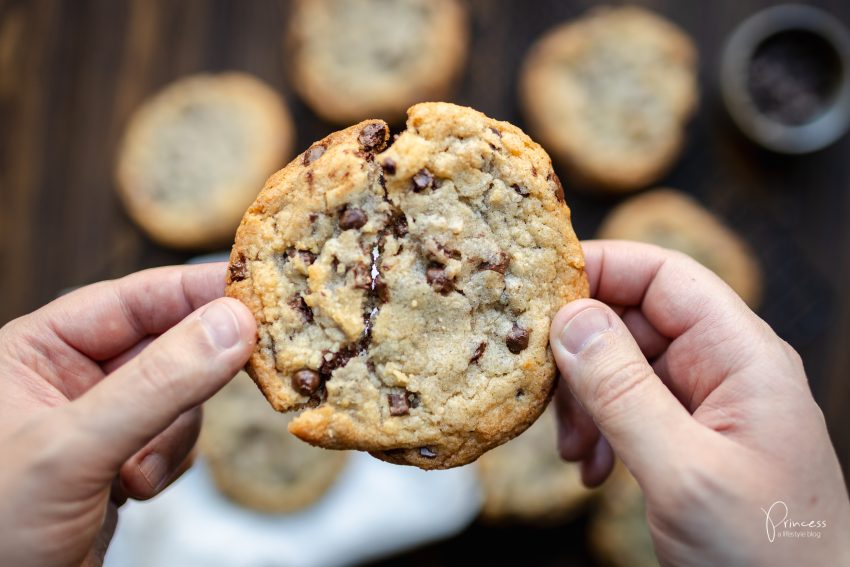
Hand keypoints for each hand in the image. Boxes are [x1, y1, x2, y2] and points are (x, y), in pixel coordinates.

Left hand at [0, 263, 255, 566]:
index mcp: (37, 349)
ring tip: (137, 473)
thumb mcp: (73, 449)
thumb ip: (157, 383)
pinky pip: (176, 437)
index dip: (198, 290)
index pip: (134, 298)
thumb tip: (233, 324)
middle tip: (254, 364)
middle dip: (197, 371)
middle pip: (168, 343)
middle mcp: (70, 376)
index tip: (260, 290)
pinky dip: (172, 461)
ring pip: (180, 395)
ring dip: (174, 434)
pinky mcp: (121, 459)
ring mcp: (100, 421)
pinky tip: (136, 488)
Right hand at [549, 241, 849, 565]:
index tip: (538, 293)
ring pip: (624, 366)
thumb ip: (624, 391)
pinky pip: (630, 408)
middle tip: (543, 394)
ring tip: (572, 450)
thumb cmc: (767, 555)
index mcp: (741, 355)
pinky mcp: (691, 437)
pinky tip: (592, 469)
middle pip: (634, 320)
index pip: (663, 276)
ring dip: (586, 400)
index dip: (600, 270)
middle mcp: (725, 368)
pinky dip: (600, 430)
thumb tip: (571, 320)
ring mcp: (708, 403)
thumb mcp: (685, 472)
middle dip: (581, 354)